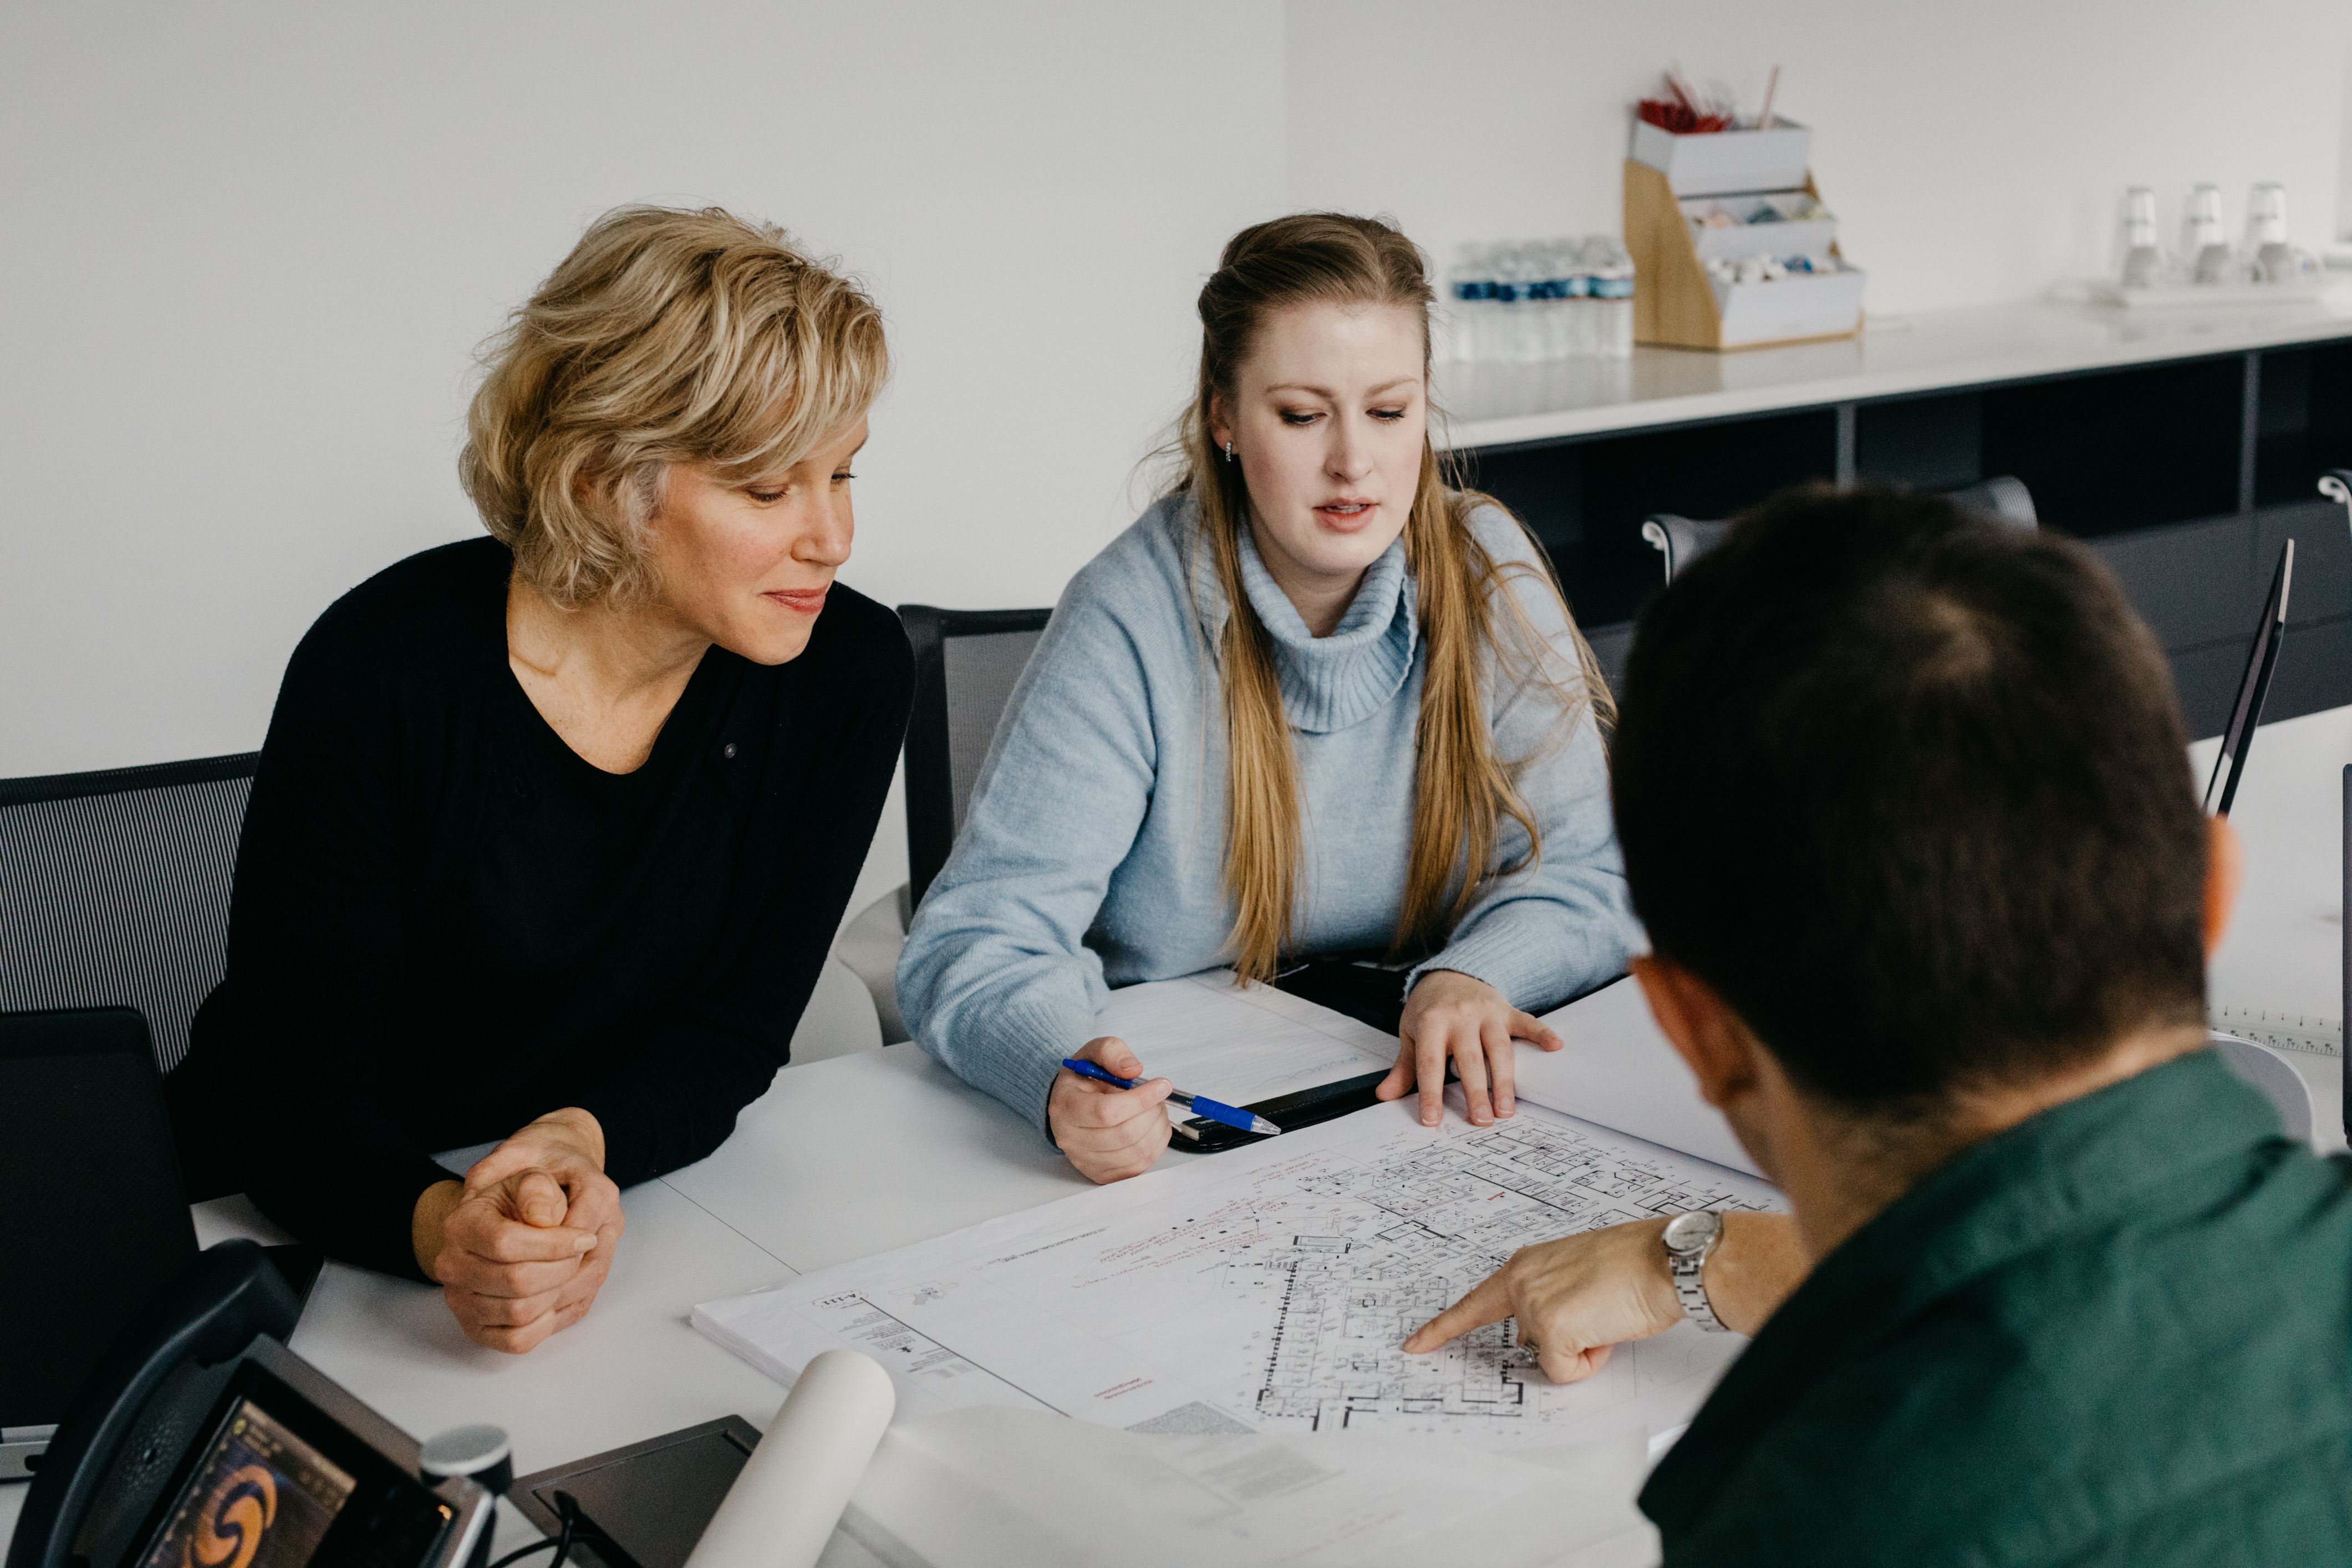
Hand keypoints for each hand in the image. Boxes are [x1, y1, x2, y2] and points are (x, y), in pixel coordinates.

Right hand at [412, 1108, 624, 1352]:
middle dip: (565, 1268)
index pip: (507, 1243)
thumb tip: (543, 1217)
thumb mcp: (534, 1178)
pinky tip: (563, 1294)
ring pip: (521, 1312)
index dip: (556, 1243)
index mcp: (460, 1224)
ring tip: (580, 1271)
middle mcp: (451, 1265)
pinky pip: (518, 1340)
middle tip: (587, 1254)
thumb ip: (537, 1190)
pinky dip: (550, 1321)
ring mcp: (460, 1301)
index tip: (587, 1236)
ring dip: (563, 1293)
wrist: (509, 1220)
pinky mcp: (477, 1328)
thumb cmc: (527, 1199)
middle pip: (517, 1281)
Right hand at [1048, 1035, 1170, 1183]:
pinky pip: (1140, 1166)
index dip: (1141, 1100)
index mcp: (1066, 1107)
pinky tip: (1153, 1127)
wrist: (1071, 1103)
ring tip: (1156, 1109)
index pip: (1107, 1112)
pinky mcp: (1102, 1174)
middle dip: (1153, 1112)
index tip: (1161, 1085)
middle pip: (1125, 1134)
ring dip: (1158, 1128)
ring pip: (1136, 1152)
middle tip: (1160, 1096)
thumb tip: (1133, 1070)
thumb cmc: (1084, 1080)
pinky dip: (1156, 1145)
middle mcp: (1071, 1139)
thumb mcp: (1094, 1052)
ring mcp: (1086, 1160)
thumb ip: (1112, 1052)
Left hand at [1378, 969, 1561, 1127]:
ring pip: (1499, 1049)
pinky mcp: (1507, 1011)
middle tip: (1481, 1121)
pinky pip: (1527, 1022)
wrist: (1450, 973)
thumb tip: (1384, 1095)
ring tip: (1506, 1110)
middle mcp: (1460, 1017)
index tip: (1432, 1120)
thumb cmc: (1429, 1010)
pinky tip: (1556, 1047)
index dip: (1430, 1093)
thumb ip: (1403, 1067)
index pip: (1430, 1063)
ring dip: (1505, 1081)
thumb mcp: (1410, 1033)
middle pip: (1469, 1059)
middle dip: (1476, 1091)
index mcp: (1431, 1022)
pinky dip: (1542, 1033)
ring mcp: (1487, 1013)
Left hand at [1403, 1219, 1682, 1382]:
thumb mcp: (1577, 1277)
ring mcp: (1532, 1305)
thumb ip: (1550, 1300)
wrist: (1664, 1261)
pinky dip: (1590, 1363)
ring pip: (1550, 1358)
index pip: (1474, 1303)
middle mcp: (1521, 1281)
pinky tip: (1607, 1330)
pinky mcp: (1551, 1328)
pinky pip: (1564, 1372)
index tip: (1414, 1345)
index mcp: (1526, 1265)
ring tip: (1608, 1314)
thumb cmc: (1634, 1266)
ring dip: (1583, 1350)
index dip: (1442, 1327)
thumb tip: (1545, 1338)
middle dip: (1565, 1343)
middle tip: (1599, 1318)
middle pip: (1527, 1340)